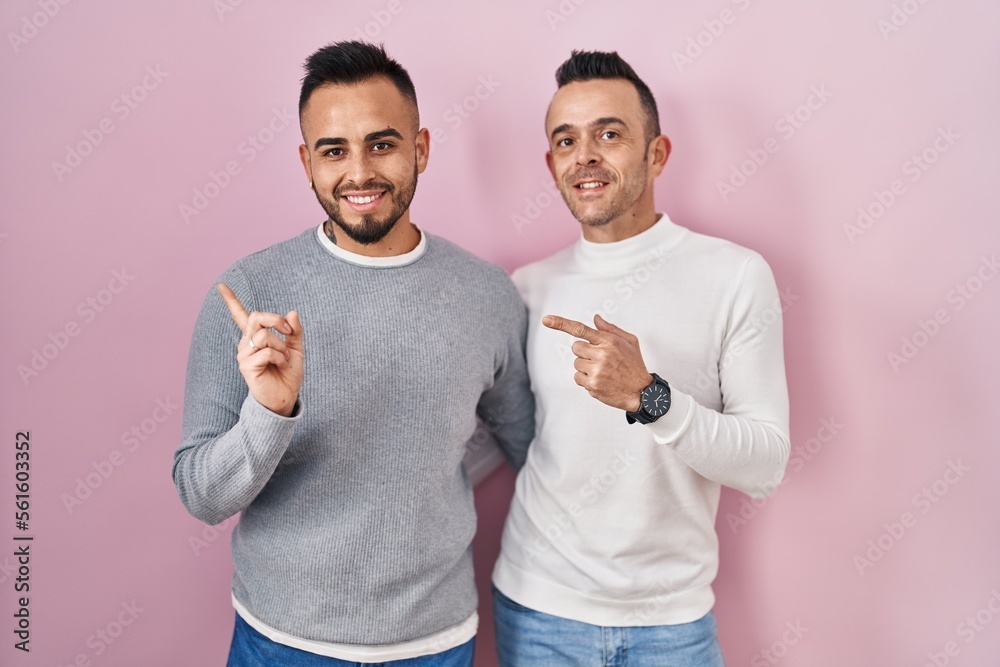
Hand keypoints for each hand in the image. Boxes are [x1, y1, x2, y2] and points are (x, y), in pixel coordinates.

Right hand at [217, 284, 303, 416]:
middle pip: (256, 316)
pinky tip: (281, 365)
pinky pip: (266, 352)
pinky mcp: (246, 366)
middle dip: (276, 320)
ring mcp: (244, 354)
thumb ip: (294, 331)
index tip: (221, 285)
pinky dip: (279, 357)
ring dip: (281, 345)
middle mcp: (246, 343)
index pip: (240, 315)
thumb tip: (292, 312)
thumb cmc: (288, 373)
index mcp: (256, 337)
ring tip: (284, 358)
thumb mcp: (296, 348)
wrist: (286, 397)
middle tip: (289, 331)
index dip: (231, 300)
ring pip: (264, 335)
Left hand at [543, 313, 651, 411]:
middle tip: (599, 359)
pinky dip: (585, 379)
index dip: (561, 323)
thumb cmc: (635, 365)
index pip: (581, 329)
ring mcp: (596, 370)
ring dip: (585, 367)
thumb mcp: (629, 341)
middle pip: (576, 348)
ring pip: (576, 363)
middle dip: (584, 352)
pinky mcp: (592, 385)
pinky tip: (600, 380)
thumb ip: (610, 329)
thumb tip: (595, 318)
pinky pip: (577, 377)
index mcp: (610, 341)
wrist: (641, 392)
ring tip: (603, 371)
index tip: (547, 320)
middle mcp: (602, 354)